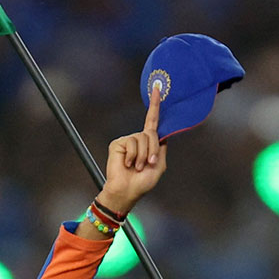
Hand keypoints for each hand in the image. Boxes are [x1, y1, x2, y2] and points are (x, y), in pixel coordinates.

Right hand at [99, 84, 166, 215]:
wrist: (126, 191)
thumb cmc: (142, 181)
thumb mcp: (159, 165)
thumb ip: (161, 147)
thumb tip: (159, 133)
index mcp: (149, 142)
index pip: (153, 121)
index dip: (155, 105)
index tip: (156, 88)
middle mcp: (138, 138)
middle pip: (152, 133)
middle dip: (153, 149)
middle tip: (148, 164)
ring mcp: (127, 140)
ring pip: (142, 138)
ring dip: (143, 155)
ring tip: (136, 166)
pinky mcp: (118, 144)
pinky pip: (132, 143)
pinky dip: (133, 156)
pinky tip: (128, 164)